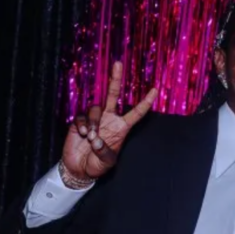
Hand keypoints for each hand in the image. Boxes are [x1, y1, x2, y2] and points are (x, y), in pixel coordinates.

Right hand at [62, 62, 156, 182]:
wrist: (79, 169)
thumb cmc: (97, 165)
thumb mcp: (106, 162)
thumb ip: (104, 152)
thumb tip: (96, 140)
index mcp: (121, 128)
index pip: (136, 113)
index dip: (145, 102)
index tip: (155, 90)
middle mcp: (109, 120)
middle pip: (113, 95)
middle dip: (116, 79)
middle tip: (119, 63)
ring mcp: (94, 120)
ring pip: (95, 108)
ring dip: (93, 122)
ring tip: (91, 138)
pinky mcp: (80, 122)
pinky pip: (82, 116)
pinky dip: (83, 124)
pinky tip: (83, 135)